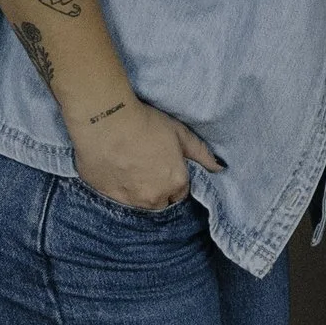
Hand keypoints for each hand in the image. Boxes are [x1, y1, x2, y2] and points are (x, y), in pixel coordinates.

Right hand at [71, 97, 219, 210]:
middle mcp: (155, 197)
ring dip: (140, 192)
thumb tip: (219, 168)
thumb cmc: (146, 123)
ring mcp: (130, 199)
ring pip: (140, 203)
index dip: (174, 180)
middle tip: (148, 168)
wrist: (105, 121)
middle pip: (162, 201)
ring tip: (132, 169)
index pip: (180, 192)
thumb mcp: (180, 133)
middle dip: (159, 190)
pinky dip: (120, 189)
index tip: (165, 167)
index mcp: (176, 182)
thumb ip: (201, 153)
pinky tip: (116, 171)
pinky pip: (119, 198)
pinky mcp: (108, 196)